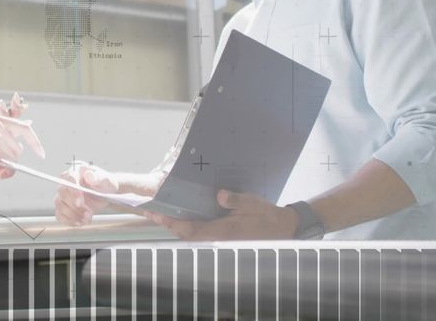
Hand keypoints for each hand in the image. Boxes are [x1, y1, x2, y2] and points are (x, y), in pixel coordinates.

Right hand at [0, 110, 43, 180]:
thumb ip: (6, 128)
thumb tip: (30, 123)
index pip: (24, 129)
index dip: (35, 143)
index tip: (41, 154)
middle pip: (18, 149)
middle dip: (11, 159)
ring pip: (14, 158)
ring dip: (5, 166)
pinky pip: (7, 165)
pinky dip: (1, 171)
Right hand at [53, 163, 120, 226]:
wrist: (105, 194)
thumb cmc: (104, 184)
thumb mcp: (106, 180)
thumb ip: (99, 177)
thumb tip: (89, 175)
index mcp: (75, 172)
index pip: (69, 179)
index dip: (73, 191)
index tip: (80, 202)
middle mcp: (66, 182)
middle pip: (62, 194)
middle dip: (75, 207)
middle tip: (88, 213)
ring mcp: (63, 195)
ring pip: (60, 206)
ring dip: (73, 215)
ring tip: (87, 218)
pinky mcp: (64, 206)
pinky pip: (60, 215)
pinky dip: (69, 221)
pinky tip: (80, 222)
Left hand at [144, 190, 298, 240]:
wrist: (282, 229)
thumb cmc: (265, 215)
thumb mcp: (251, 203)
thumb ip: (235, 199)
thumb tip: (220, 195)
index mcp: (222, 230)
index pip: (191, 228)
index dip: (173, 222)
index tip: (158, 215)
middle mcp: (218, 238)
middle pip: (187, 235)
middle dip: (170, 224)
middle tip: (153, 213)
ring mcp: (220, 241)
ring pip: (193, 237)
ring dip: (178, 227)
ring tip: (164, 216)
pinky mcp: (224, 239)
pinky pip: (201, 235)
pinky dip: (189, 229)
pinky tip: (186, 220)